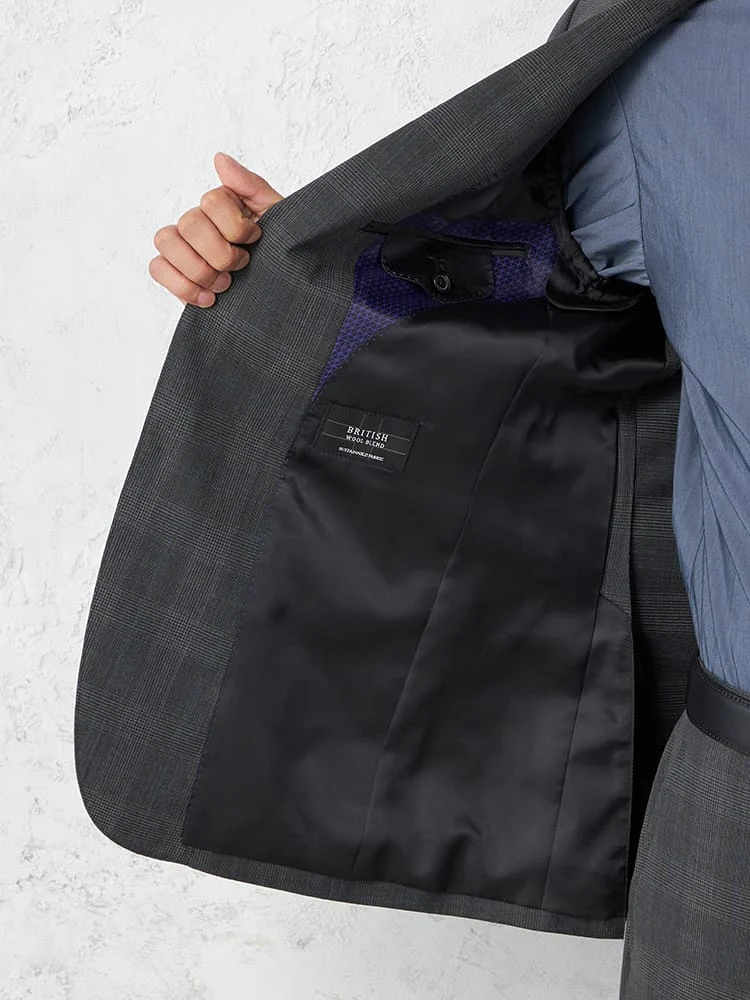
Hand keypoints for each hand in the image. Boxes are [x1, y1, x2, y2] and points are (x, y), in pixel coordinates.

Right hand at [149, 152, 283, 306]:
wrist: (281, 288)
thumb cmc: (279, 251)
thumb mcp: (278, 216)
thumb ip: (251, 186)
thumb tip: (219, 159)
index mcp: (222, 205)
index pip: (211, 201)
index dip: (235, 226)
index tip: (255, 239)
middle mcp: (198, 220)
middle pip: (190, 223)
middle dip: (220, 254)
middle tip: (241, 266)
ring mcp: (183, 245)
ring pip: (167, 242)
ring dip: (199, 270)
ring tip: (224, 284)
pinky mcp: (174, 272)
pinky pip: (157, 268)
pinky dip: (182, 286)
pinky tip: (208, 298)